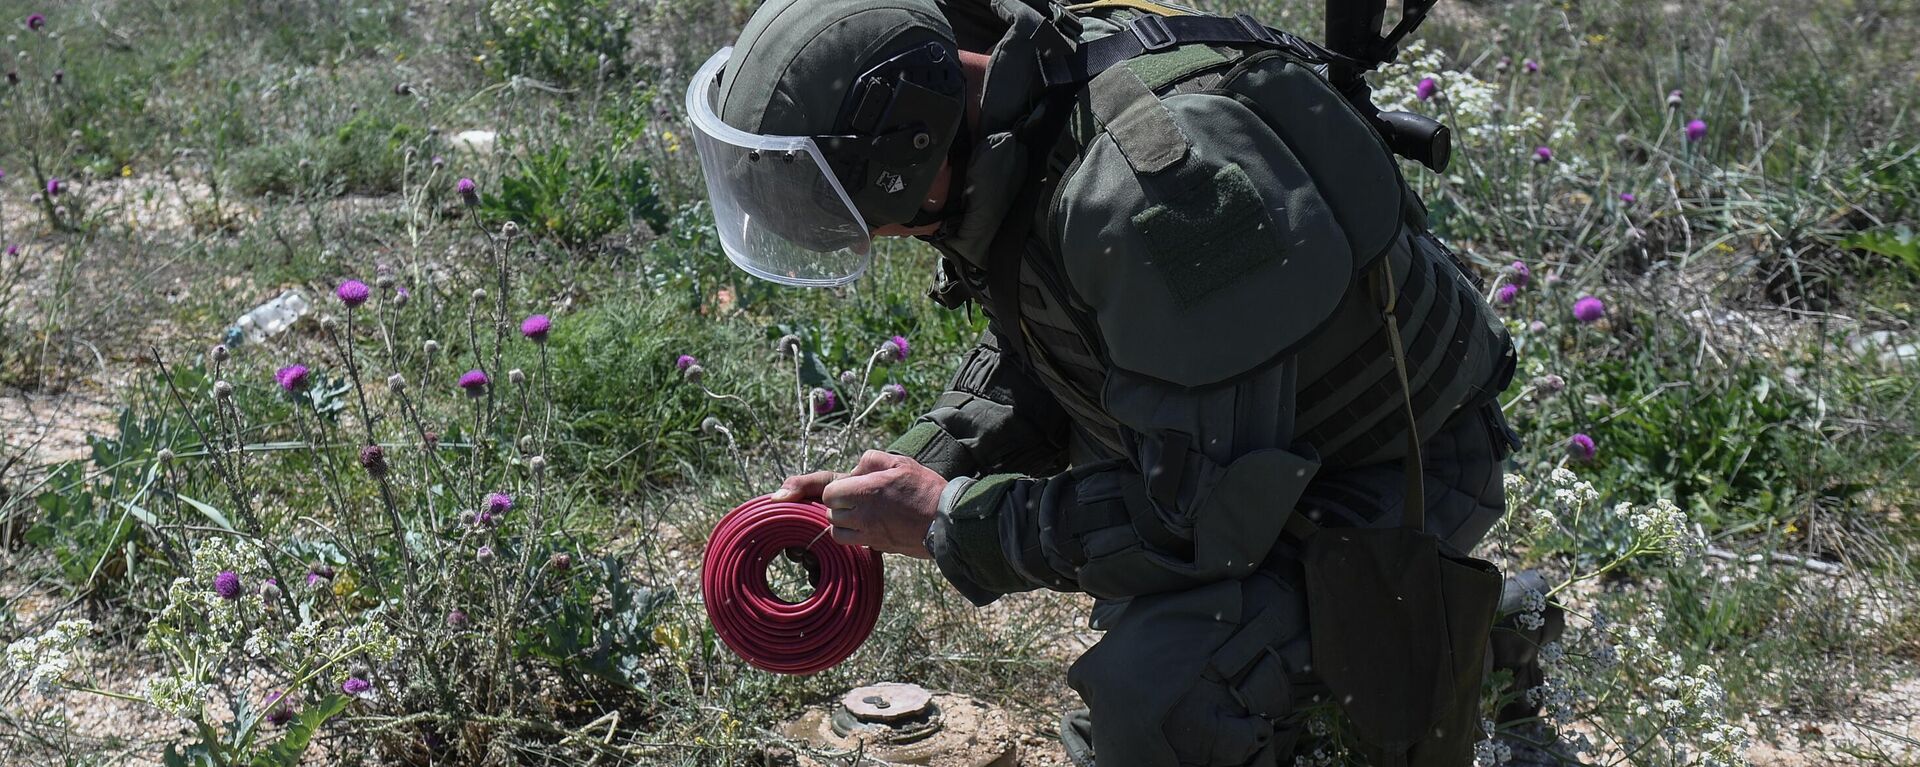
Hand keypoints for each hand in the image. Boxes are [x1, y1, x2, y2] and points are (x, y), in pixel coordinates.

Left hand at [770, 451, 943, 558]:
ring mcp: (869, 534)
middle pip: (831, 513)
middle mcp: (863, 515)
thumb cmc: (925, 489)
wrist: (947, 521)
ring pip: (837, 532)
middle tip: (856, 499)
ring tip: (859, 514)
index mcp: (866, 491)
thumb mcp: (901, 462)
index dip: (836, 488)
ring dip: (843, 523)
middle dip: (839, 505)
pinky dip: (855, 535)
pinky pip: (854, 543)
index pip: (829, 493)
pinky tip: (870, 526)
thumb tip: (854, 471)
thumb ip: (871, 459)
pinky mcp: (878, 547)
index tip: (849, 486)